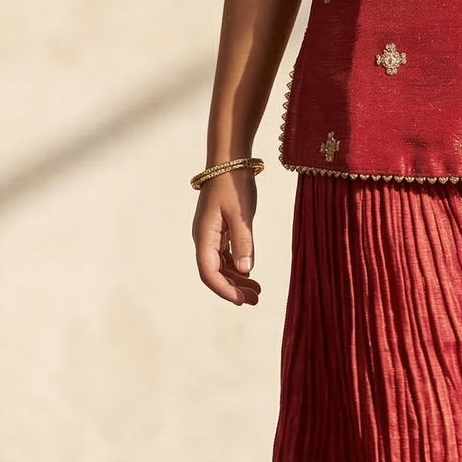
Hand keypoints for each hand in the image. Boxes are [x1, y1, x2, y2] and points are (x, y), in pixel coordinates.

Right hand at [192, 173, 261, 304]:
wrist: (229, 160)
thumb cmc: (233, 184)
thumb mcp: (241, 214)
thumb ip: (243, 242)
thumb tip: (244, 271)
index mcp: (205, 236)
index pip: (209, 273)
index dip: (224, 289)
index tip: (241, 300)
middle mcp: (204, 238)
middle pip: (214, 272)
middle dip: (233, 289)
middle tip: (255, 299)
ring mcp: (211, 234)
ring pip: (221, 265)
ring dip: (237, 280)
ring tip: (257, 291)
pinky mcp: (220, 229)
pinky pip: (225, 255)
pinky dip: (237, 266)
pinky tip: (250, 274)